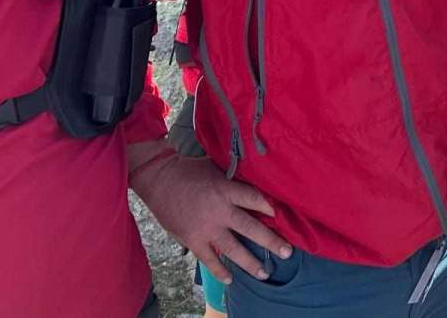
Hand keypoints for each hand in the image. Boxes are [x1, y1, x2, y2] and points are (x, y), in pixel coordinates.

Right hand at [129, 150, 291, 284]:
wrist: (158, 179)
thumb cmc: (189, 169)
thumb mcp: (216, 167)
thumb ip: (234, 178)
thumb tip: (255, 178)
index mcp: (226, 190)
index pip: (255, 199)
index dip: (271, 208)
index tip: (286, 217)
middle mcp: (219, 211)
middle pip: (250, 228)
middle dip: (270, 241)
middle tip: (287, 252)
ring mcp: (206, 228)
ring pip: (233, 249)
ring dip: (249, 263)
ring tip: (264, 273)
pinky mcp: (192, 240)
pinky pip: (209, 259)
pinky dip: (219, 270)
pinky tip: (230, 278)